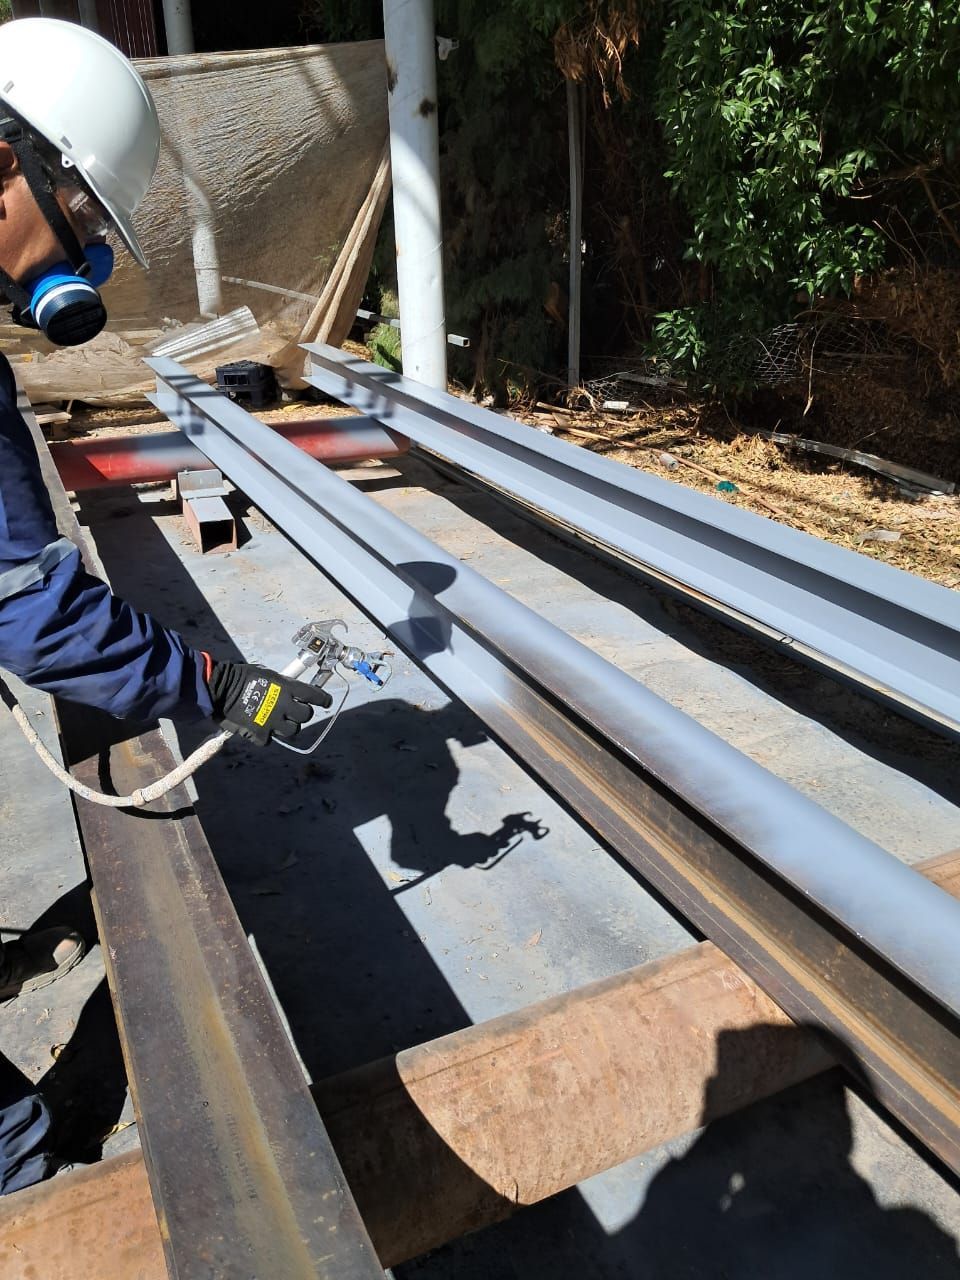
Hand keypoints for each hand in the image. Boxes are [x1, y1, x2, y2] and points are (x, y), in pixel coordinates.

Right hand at [205, 657, 331, 746]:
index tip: (325, 702)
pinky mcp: (259, 734)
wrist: (219, 689)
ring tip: (275, 721)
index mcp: (287, 688)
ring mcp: (272, 721)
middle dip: (302, 714)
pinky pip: (269, 740)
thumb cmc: (240, 676)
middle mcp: (284, 705)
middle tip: (292, 712)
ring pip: (291, 730)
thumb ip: (282, 684)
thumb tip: (292, 690)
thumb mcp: (266, 674)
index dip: (323, 699)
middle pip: (305, 716)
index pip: (314, 695)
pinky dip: (264, 736)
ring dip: (285, 726)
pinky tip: (258, 727)